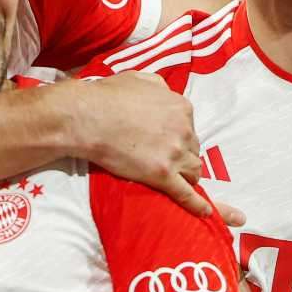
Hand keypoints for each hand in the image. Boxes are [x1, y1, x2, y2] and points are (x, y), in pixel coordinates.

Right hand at [67, 73, 208, 216]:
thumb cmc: (107, 96)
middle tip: (168, 161)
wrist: (88, 118)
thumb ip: (158, 85)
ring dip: (188, 176)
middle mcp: (183, 129)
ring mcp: (174, 153)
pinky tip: (204, 213)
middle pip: (193, 149)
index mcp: (180, 107)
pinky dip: (197, 205)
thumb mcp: (138, 78)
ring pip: (194, 171)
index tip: (169, 142)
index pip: (189, 127)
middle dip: (183, 156)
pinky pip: (186, 193)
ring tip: (180, 182)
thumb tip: (164, 92)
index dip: (179, 137)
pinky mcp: (162, 175)